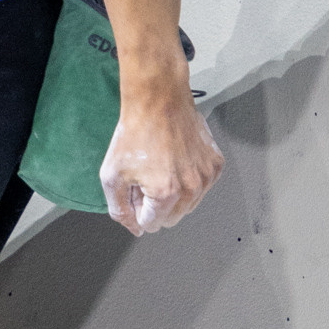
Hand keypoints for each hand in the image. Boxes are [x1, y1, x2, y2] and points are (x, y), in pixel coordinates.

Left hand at [99, 83, 223, 236]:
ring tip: (160, 167)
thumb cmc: (135, 132)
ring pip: (188, 205)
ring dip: (174, 194)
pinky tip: (176, 160)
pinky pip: (202, 187)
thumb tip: (135, 229)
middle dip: (156, 204)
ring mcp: (207, 176)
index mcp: (166, 194)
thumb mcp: (111, 175)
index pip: (152, 224)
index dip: (138, 208)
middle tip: (145, 177)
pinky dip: (189, 180)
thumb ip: (120, 210)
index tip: (135, 187)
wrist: (157, 99)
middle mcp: (191, 188)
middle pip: (171, 218)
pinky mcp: (216, 164)